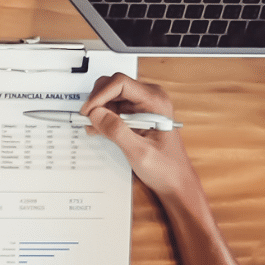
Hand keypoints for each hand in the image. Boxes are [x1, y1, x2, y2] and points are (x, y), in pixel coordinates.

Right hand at [80, 73, 197, 202]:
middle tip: (88, 119)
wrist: (175, 181)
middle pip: (114, 85)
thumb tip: (96, 113)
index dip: (100, 94)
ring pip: (111, 96)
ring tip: (94, 128)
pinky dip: (103, 116)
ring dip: (99, 109)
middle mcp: (150, 98)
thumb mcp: (139, 152)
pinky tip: (99, 130)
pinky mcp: (137, 114)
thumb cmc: (166, 168)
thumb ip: (117, 131)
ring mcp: (143, 105)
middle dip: (98, 101)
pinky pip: (114, 107)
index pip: (121, 83)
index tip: (88, 111)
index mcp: (156, 101)